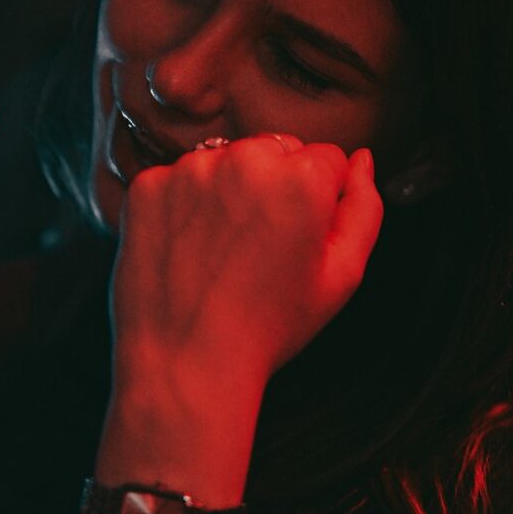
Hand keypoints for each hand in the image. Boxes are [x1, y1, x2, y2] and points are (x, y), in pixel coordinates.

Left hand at [109, 138, 382, 408]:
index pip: (327, 158)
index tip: (299, 240)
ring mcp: (189, 170)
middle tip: (260, 248)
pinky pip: (179, 180)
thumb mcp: (342, 277)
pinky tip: (188, 250)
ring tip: (222, 253)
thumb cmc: (270, 327)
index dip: (320, 201)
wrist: (185, 363)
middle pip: (276, 150)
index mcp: (301, 177)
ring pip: (226, 160)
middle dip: (276, 185)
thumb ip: (365, 208)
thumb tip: (363, 158)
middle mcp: (244, 158)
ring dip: (229, 190)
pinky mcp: (147, 186)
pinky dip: (185, 205)